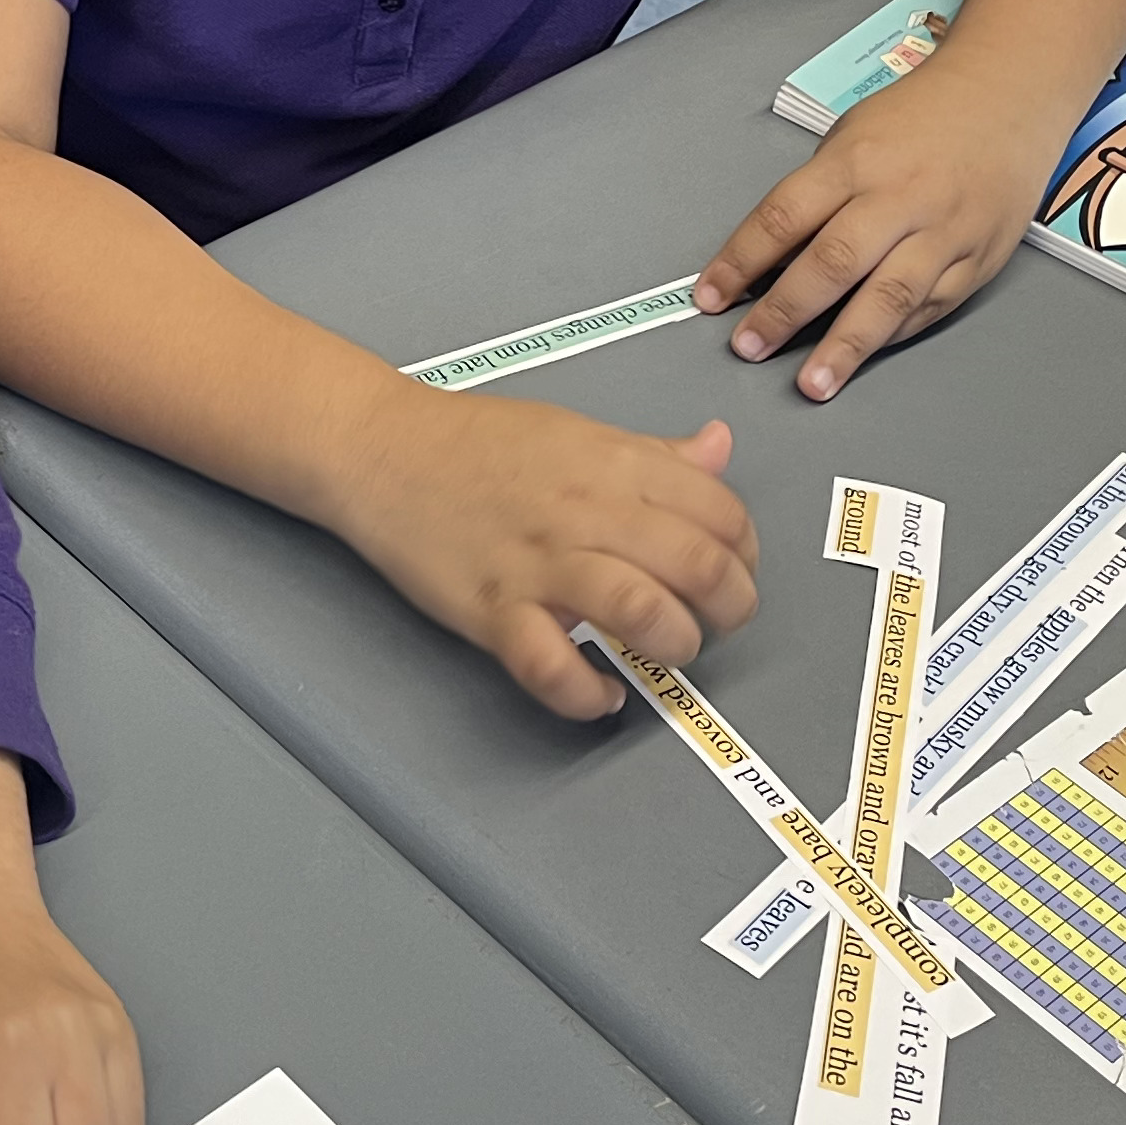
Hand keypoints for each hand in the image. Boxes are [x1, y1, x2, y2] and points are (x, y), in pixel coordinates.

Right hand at [318, 379, 758, 718]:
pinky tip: (603, 695)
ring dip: (674, 644)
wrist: (380, 448)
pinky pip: (552, 667)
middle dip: (730, 607)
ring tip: (666, 652)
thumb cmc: (477, 441)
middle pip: (699, 565)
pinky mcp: (492, 610)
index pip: (721, 510)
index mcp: (615, 463)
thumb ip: (654, 453)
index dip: (745, 552)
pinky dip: (588, 695)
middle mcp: (589, 510)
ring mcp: (540, 563)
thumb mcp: (578, 429)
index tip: (732, 572)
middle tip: (715, 621)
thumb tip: (720, 448)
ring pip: (643, 610)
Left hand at [697, 60, 1064, 401]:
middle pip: (833, 262)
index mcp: (857, 161)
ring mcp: (943, 230)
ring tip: (813, 382)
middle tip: (750, 346)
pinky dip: (892, 334)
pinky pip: (929, 306)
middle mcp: (900, 197)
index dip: (741, 261)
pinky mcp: (976, 258)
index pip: (784, 217)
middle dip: (784, 311)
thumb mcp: (855, 134)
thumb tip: (773, 257)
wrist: (1010, 93)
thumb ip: (819, 194)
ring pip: (889, 295)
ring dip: (846, 345)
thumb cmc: (925, 115)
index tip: (713, 296)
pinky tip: (863, 355)